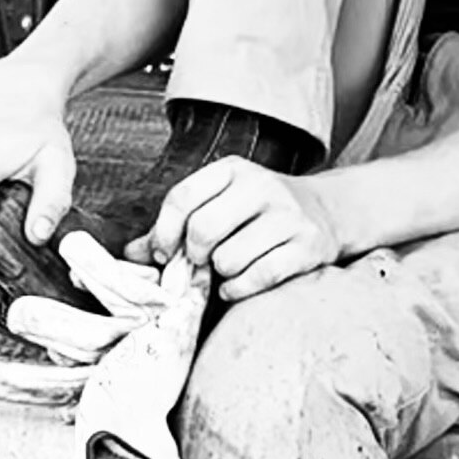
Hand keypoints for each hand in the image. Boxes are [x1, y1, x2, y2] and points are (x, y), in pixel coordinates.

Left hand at [144, 159, 339, 300]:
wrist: (328, 211)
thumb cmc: (259, 212)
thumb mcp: (221, 203)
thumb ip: (176, 226)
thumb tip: (130, 255)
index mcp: (233, 170)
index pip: (182, 198)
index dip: (164, 232)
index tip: (165, 254)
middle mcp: (262, 187)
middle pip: (203, 229)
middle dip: (194, 255)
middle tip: (200, 262)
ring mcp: (288, 216)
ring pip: (229, 259)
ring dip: (221, 274)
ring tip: (228, 268)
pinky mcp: (307, 246)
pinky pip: (258, 277)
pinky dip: (239, 289)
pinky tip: (238, 285)